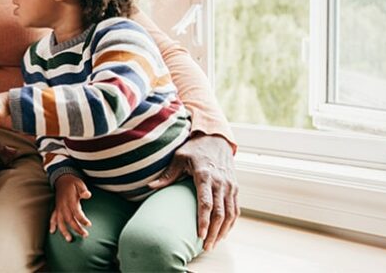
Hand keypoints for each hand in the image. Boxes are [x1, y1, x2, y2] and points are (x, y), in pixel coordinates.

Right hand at [50, 174, 91, 241]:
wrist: (62, 179)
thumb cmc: (72, 183)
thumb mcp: (79, 183)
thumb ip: (83, 190)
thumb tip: (87, 194)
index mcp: (70, 200)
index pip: (76, 212)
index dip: (82, 219)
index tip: (89, 224)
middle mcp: (63, 205)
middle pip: (69, 219)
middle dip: (76, 228)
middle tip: (85, 235)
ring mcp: (59, 207)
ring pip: (60, 221)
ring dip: (64, 231)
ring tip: (69, 239)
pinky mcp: (56, 208)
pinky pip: (53, 217)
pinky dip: (52, 224)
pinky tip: (52, 231)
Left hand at [148, 133, 237, 249]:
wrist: (216, 139)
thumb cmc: (195, 148)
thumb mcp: (179, 157)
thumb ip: (167, 175)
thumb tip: (150, 186)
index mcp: (205, 175)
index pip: (205, 202)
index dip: (203, 221)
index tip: (199, 235)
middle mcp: (221, 182)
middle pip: (219, 212)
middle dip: (214, 232)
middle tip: (205, 246)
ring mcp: (230, 186)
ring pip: (230, 213)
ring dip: (224, 231)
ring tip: (213, 244)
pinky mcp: (235, 188)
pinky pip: (236, 209)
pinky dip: (231, 223)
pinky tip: (223, 232)